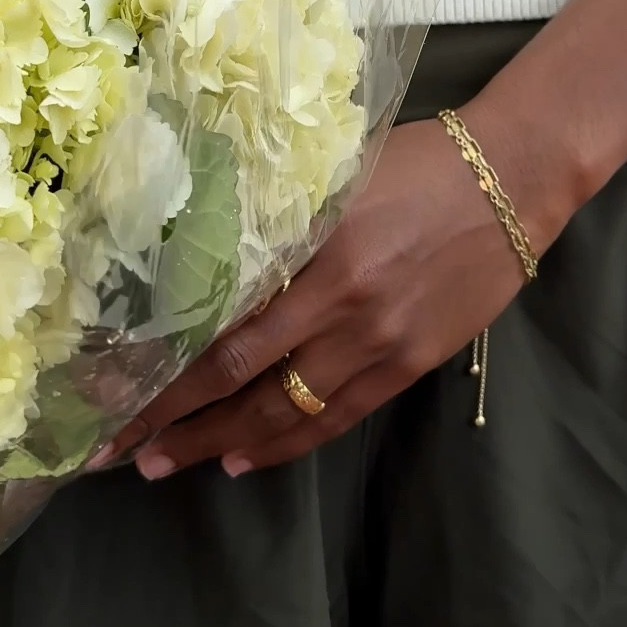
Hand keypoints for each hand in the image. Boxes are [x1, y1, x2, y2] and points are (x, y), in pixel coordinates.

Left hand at [97, 108, 548, 481]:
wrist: (513, 178)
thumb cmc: (417, 162)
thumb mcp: (336, 178)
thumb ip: (280, 224)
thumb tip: (210, 258)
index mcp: (313, 250)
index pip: (222, 326)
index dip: (166, 367)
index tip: (114, 393)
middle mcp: (340, 306)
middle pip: (239, 378)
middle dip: (174, 420)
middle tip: (116, 450)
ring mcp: (377, 342)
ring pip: (283, 410)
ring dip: (220, 443)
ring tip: (165, 464)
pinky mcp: (409, 363)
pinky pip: (336, 416)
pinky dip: (287, 442)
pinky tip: (245, 460)